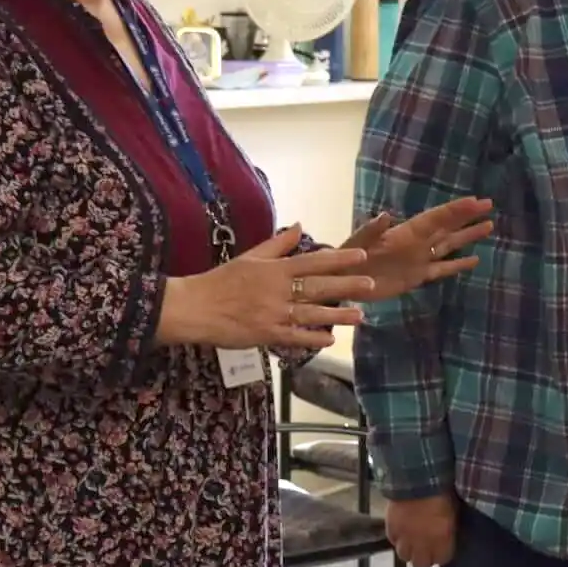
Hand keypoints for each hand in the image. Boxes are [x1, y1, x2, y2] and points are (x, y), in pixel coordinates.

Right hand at [156, 226, 374, 349]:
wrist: (195, 307)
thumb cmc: (222, 280)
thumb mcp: (250, 257)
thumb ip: (278, 244)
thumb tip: (300, 226)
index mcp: (275, 269)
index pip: (313, 262)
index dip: (339, 259)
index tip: (362, 257)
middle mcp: (278, 290)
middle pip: (318, 286)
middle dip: (347, 285)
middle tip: (372, 285)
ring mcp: (274, 313)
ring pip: (311, 313)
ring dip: (338, 315)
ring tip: (361, 316)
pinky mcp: (266, 333)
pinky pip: (294, 337)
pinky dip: (312, 338)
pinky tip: (330, 340)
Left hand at [344, 198, 493, 300]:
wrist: (341, 280)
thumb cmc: (347, 257)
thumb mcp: (357, 242)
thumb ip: (372, 230)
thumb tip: (386, 215)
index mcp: (405, 232)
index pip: (436, 218)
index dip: (456, 210)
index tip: (477, 201)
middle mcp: (417, 243)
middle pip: (447, 227)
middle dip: (467, 217)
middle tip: (489, 205)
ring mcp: (419, 260)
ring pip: (449, 245)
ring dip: (467, 236)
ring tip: (489, 226)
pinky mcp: (417, 277)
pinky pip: (442, 270)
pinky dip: (457, 265)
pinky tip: (474, 260)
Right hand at [386, 492, 458, 566]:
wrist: (417, 481)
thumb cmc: (441, 494)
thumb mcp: (452, 513)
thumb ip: (447, 530)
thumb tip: (446, 536)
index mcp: (442, 541)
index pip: (442, 559)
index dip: (441, 553)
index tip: (441, 546)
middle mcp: (423, 545)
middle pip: (421, 565)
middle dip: (424, 557)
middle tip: (426, 547)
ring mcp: (405, 539)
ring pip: (404, 556)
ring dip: (408, 549)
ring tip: (411, 540)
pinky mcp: (391, 530)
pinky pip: (393, 540)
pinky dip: (397, 537)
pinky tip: (401, 529)